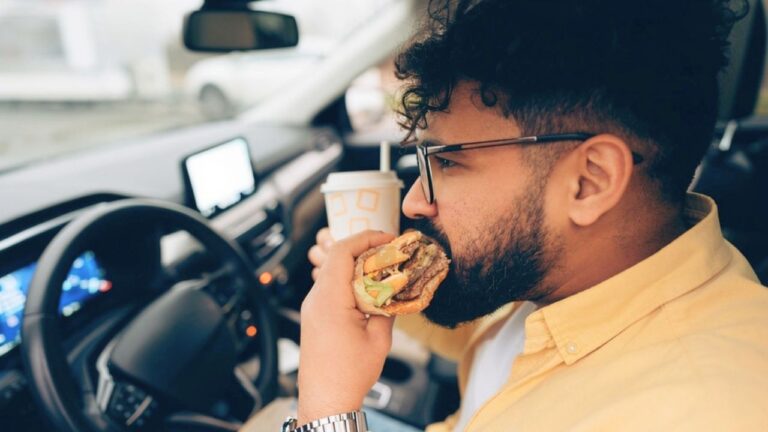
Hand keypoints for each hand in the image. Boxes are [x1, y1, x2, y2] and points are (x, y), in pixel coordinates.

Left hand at [297, 230, 395, 424]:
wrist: (325, 401)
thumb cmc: (350, 374)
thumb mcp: (379, 339)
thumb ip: (387, 307)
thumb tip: (394, 289)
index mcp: (330, 300)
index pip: (342, 251)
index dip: (366, 238)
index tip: (388, 238)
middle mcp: (315, 299)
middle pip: (336, 257)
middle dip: (364, 249)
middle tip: (390, 252)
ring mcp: (311, 307)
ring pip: (333, 271)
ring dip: (357, 265)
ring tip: (383, 269)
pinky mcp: (313, 316)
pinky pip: (330, 287)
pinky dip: (349, 281)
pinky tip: (368, 289)